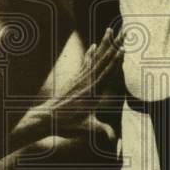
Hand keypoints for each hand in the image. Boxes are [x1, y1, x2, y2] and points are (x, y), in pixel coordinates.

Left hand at [35, 29, 123, 144]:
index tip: (123, 49)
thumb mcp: (85, 128)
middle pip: (104, 60)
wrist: (46, 118)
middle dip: (114, 45)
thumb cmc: (66, 124)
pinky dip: (91, 54)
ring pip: (96, 58)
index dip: (115, 62)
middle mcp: (87, 82)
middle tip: (123, 32)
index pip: (106, 74)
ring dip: (104, 44)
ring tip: (111, 30)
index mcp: (92, 91)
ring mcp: (80, 79)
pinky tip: (94, 45)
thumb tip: (114, 139)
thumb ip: (101, 130)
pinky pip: (85, 63)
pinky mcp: (75, 80)